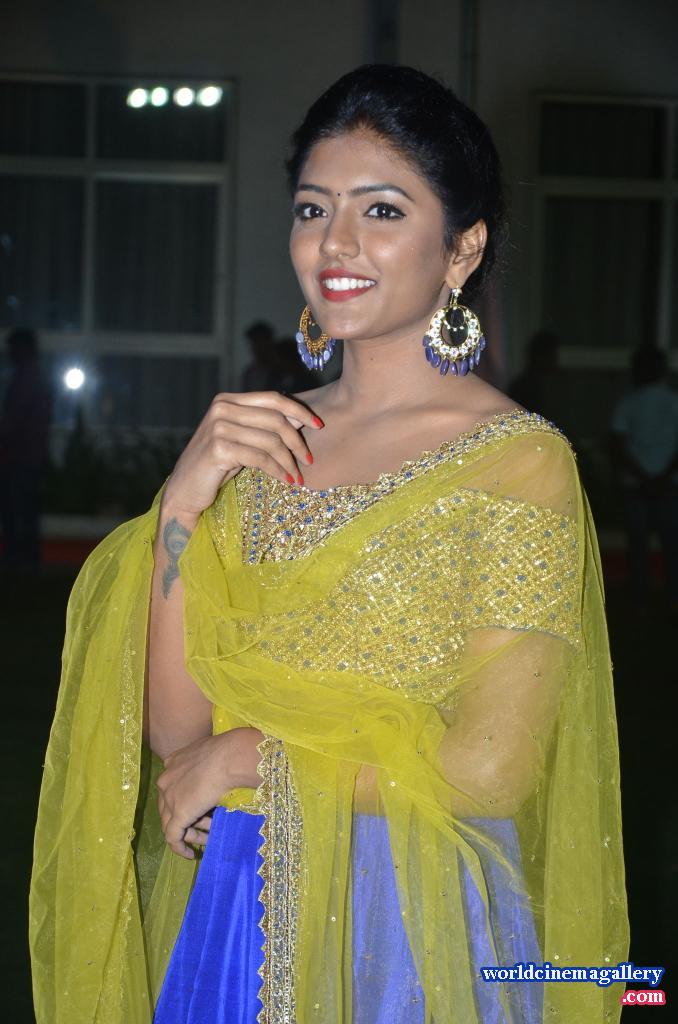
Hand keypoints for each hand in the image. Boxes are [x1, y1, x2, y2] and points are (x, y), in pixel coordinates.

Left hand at [157, 733, 234, 858]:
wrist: (230, 757)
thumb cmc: (229, 752)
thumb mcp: (212, 754)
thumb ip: (207, 764)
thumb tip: (219, 771)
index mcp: (172, 763)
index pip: (172, 787)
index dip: (185, 800)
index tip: (200, 809)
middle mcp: (166, 779)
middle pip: (169, 806)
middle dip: (187, 818)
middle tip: (206, 826)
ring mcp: (169, 797)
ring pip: (171, 822)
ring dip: (188, 833)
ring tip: (206, 840)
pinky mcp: (177, 814)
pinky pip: (173, 837)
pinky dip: (180, 847)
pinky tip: (190, 855)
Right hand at [161, 390, 323, 520]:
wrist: (185, 491)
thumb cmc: (216, 466)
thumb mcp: (241, 440)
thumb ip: (263, 427)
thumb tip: (302, 420)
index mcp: (228, 400)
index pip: (273, 398)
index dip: (299, 410)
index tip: (319, 425)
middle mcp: (222, 408)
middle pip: (275, 419)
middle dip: (297, 441)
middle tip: (308, 460)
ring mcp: (219, 427)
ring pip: (271, 441)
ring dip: (289, 461)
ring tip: (298, 475)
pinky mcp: (219, 449)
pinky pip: (261, 458)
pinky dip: (278, 470)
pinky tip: (286, 480)